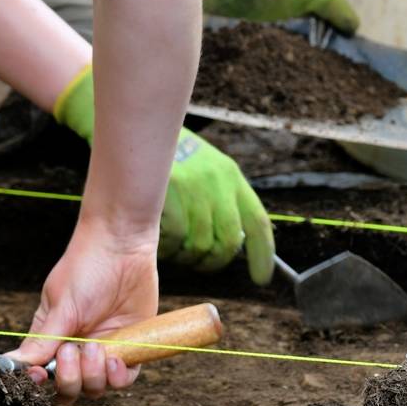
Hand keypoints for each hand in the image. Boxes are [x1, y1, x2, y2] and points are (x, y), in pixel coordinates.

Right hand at [6, 220, 157, 403]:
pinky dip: (117, 377)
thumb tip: (13, 365)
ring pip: (95, 388)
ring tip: (96, 346)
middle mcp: (76, 349)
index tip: (39, 375)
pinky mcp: (129, 348)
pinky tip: (115, 359)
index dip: (39, 383)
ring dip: (93, 374)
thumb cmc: (85, 268)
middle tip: (72, 350)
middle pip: (68, 389)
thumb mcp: (61, 306)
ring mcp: (102, 351)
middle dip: (69, 379)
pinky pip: (123, 380)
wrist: (122, 248)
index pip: (40, 373)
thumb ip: (42, 341)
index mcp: (52, 338)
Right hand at [162, 129, 274, 284]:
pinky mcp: (170, 191)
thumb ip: (219, 200)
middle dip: (214, 262)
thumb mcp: (205, 169)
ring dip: (186, 256)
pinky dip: (167, 248)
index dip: (263, 255)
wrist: (143, 126)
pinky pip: (174, 239)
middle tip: (199, 263)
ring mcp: (195, 187)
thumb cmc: (171, 155)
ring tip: (175, 248)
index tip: (261, 278)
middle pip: (228, 242)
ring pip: (199, 245)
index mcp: (231, 176)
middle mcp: (218, 182)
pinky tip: (160, 240)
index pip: (258, 222)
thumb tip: (228, 244)